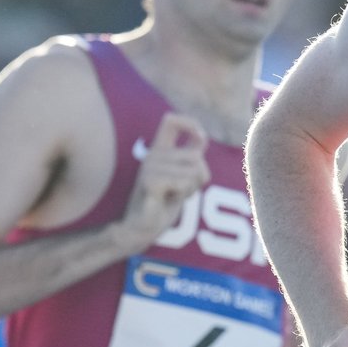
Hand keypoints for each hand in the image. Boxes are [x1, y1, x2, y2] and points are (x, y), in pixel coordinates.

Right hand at [120, 113, 209, 248]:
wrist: (145, 225)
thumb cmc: (166, 199)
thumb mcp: (183, 173)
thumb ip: (192, 155)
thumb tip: (203, 136)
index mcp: (159, 149)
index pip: (171, 121)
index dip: (191, 124)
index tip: (202, 137)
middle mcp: (153, 154)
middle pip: (196, 157)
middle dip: (199, 177)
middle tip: (181, 188)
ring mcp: (149, 168)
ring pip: (194, 171)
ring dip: (192, 187)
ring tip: (173, 194)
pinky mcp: (149, 182)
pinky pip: (184, 182)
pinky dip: (184, 193)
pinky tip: (168, 199)